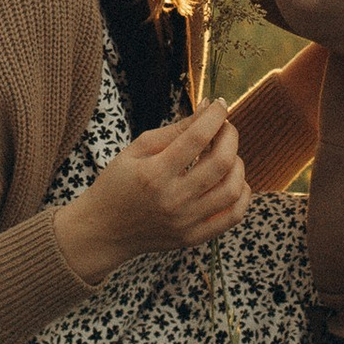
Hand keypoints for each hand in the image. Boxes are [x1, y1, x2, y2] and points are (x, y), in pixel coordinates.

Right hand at [55, 100, 248, 284]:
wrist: (103, 231)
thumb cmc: (116, 185)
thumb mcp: (136, 149)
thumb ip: (174, 130)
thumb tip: (208, 108)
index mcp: (154, 174)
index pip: (197, 137)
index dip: (215, 115)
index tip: (219, 105)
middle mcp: (173, 200)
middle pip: (221, 162)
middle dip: (230, 136)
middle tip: (225, 128)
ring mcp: (185, 222)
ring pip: (232, 189)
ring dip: (237, 164)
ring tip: (226, 155)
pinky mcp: (193, 238)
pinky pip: (233, 216)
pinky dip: (241, 194)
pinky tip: (231, 181)